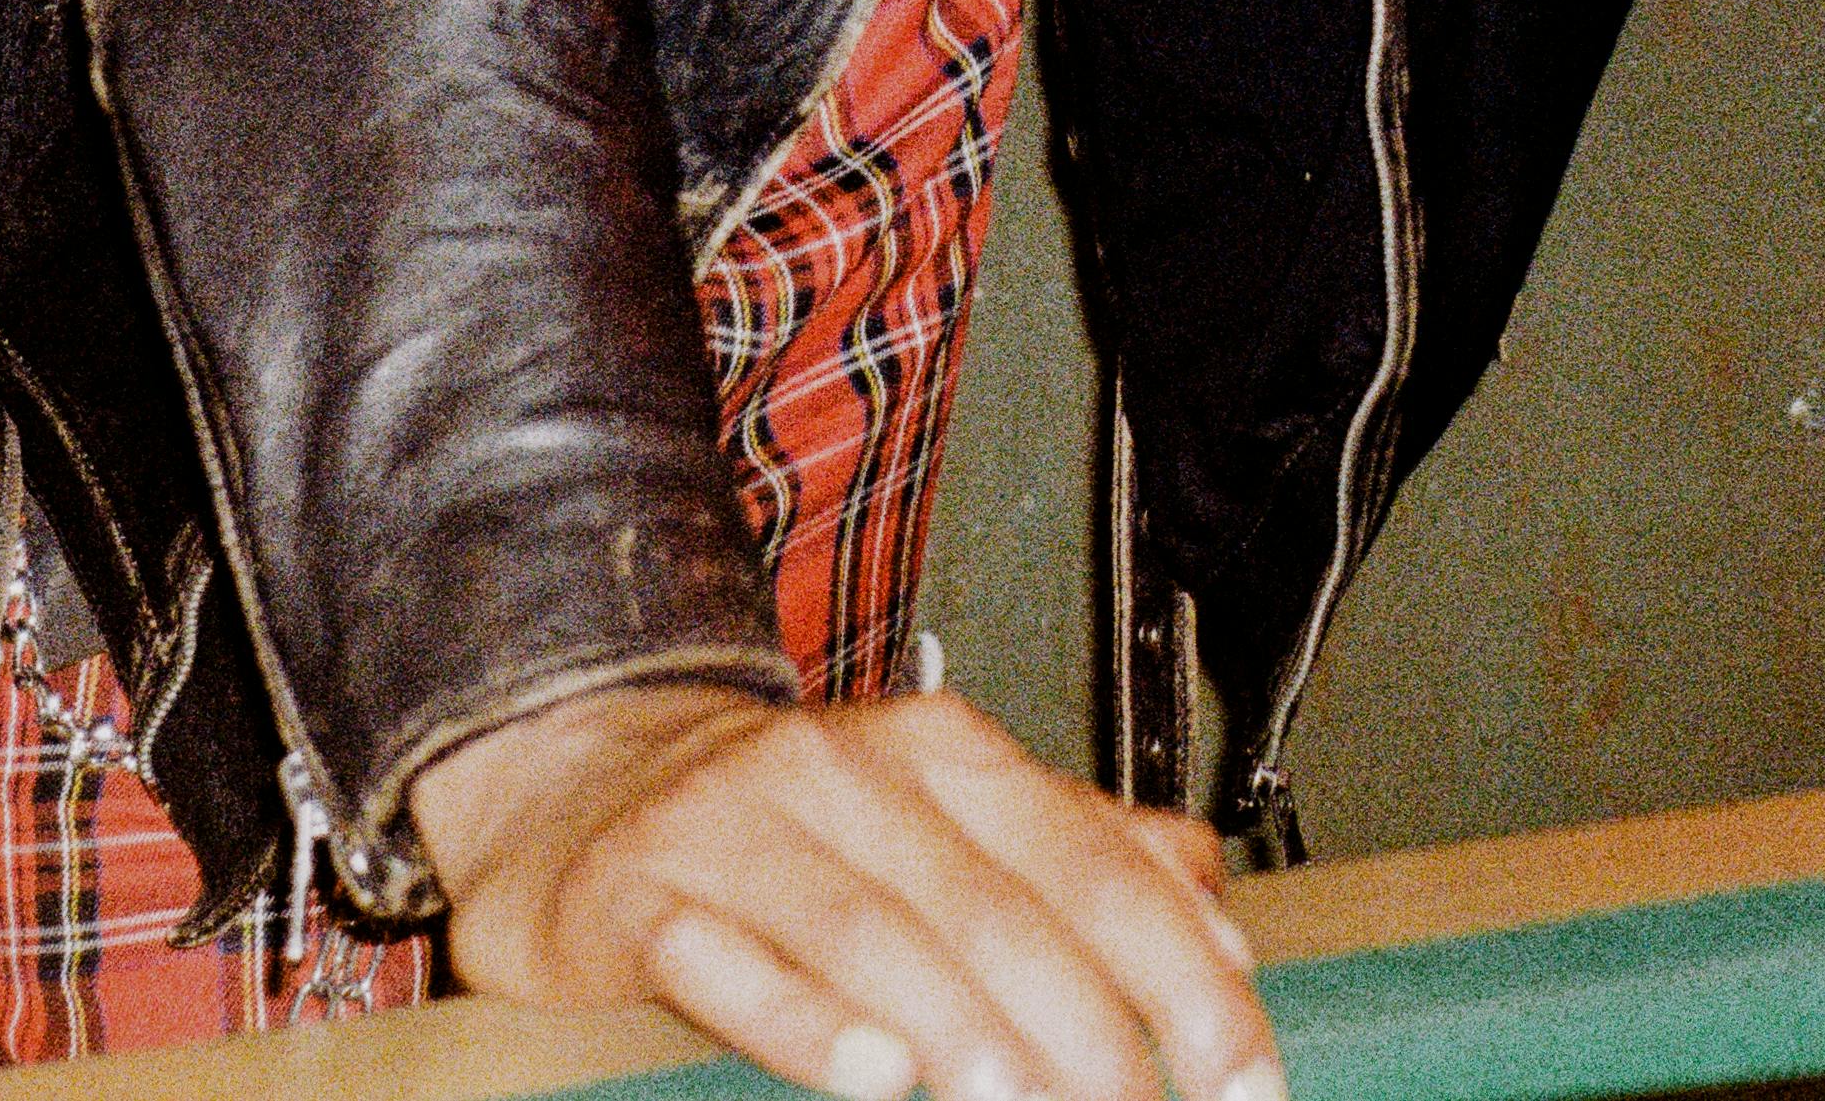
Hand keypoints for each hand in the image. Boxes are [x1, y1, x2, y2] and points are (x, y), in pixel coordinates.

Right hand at [413, 682, 1281, 1100]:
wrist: (580, 780)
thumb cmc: (791, 824)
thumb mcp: (947, 812)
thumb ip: (1085, 857)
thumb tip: (1221, 931)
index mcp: (947, 755)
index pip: (1100, 868)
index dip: (1186, 981)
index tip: (1244, 1081)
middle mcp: (851, 773)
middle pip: (1000, 912)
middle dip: (1089, 1037)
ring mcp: (741, 827)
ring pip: (876, 934)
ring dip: (968, 1034)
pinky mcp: (643, 894)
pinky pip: (728, 960)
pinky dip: (804, 1018)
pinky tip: (872, 1072)